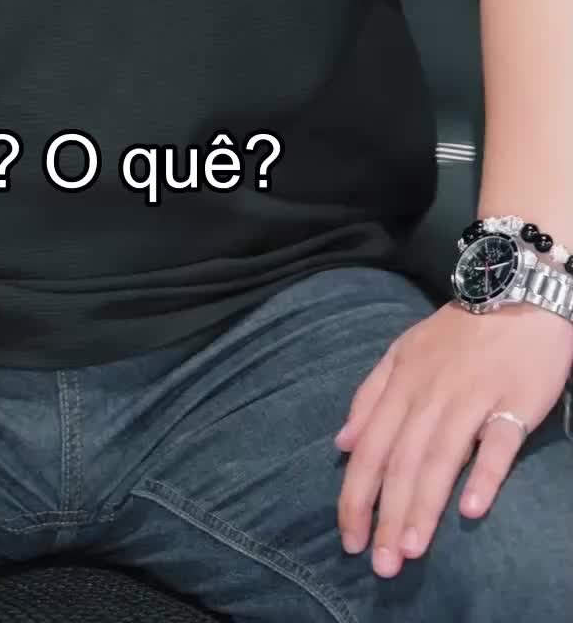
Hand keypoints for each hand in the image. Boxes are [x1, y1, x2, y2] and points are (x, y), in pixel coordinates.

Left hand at [334, 300, 572, 578]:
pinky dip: (483, 475)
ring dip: (423, 505)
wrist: (517, 291)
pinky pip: (497, 442)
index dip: (356, 495)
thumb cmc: (460, 331)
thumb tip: (341, 442)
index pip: (369, 447)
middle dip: (386, 515)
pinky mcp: (515, 403)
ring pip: (440, 457)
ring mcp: (473, 398)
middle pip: (401, 460)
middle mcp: (430, 394)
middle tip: (380, 565)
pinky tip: (471, 509)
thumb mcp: (403, 351)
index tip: (349, 539)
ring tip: (410, 550)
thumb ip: (369, 395)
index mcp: (401, 383)